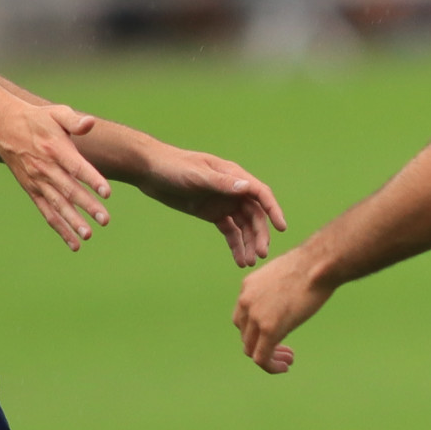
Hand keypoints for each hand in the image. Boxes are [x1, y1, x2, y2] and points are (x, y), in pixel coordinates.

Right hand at [0, 94, 113, 250]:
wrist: (2, 127)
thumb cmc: (37, 119)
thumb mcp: (56, 112)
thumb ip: (75, 120)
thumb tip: (90, 123)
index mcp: (56, 149)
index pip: (76, 167)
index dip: (92, 179)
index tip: (107, 192)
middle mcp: (46, 169)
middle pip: (69, 190)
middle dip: (88, 206)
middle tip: (105, 220)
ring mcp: (38, 182)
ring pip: (57, 205)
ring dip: (73, 222)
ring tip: (88, 235)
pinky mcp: (32, 190)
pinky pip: (47, 212)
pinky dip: (60, 228)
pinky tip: (74, 243)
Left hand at [129, 140, 284, 268]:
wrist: (149, 171)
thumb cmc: (173, 167)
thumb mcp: (197, 175)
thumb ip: (222, 183)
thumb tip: (247, 188)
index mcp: (234, 176)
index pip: (261, 194)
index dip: (273, 210)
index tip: (281, 227)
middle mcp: (234, 191)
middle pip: (255, 215)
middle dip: (259, 235)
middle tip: (260, 254)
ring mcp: (224, 203)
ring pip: (244, 226)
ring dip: (249, 243)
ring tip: (249, 262)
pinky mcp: (213, 213)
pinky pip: (230, 231)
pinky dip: (235, 245)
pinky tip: (239, 259)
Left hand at [234, 249, 328, 373]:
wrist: (319, 264)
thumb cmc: (313, 265)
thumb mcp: (287, 274)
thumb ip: (280, 289)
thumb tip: (289, 299)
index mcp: (248, 286)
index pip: (244, 316)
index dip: (258, 330)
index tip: (279, 333)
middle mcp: (245, 301)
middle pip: (245, 334)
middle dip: (263, 345)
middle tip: (285, 351)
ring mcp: (255, 316)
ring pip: (251, 348)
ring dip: (268, 357)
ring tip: (287, 360)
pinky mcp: (269, 329)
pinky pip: (262, 357)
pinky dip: (271, 366)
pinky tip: (284, 366)